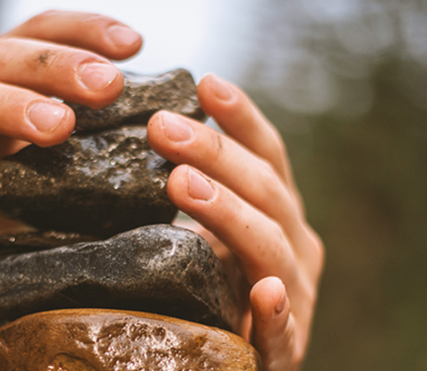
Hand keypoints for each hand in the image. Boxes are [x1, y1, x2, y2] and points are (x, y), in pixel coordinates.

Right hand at [0, 10, 141, 278]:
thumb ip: (75, 148)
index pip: (39, 33)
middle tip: (108, 86)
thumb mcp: (30, 156)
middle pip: (6, 57)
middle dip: (59, 67)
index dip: (85, 30)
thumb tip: (151, 159)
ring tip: (59, 126)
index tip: (134, 44)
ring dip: (11, 105)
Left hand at [147, 74, 323, 370]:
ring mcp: (295, 295)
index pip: (266, 156)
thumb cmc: (216, 284)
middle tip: (161, 126)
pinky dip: (275, 309)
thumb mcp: (206, 231)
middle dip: (215, 153)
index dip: (241, 118)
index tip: (204, 83)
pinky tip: (263, 292)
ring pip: (269, 245)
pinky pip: (283, 328)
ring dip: (228, 212)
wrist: (237, 354)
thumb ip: (190, 193)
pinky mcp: (284, 347)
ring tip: (181, 183)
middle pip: (264, 188)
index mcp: (277, 212)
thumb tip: (131, 141)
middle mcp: (295, 244)